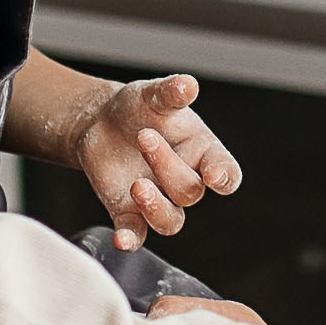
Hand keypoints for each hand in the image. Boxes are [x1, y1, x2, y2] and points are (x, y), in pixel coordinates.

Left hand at [66, 74, 239, 249]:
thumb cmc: (137, 108)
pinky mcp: (129, 213)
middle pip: (189, 191)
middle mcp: (185, 180)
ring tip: (138, 185)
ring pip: (170, 220)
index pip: (225, 172)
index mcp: (202, 152)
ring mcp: (159, 200)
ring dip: (156, 207)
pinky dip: (129, 240)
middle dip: (167, 166)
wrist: (100, 121)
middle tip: (144, 136)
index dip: (224, 177)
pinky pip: (135, 234)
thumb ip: (170, 93)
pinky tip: (121, 239)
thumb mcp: (152, 95)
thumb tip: (188, 84)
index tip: (214, 175)